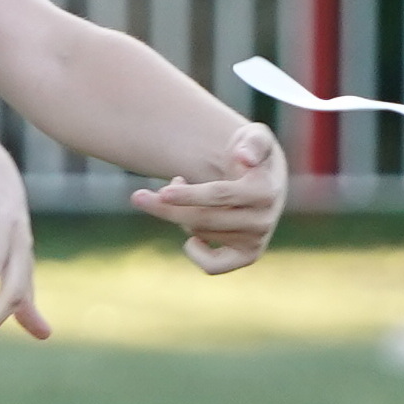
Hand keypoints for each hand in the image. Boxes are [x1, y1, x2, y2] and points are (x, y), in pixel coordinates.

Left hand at [129, 123, 286, 275]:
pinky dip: (196, 252)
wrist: (264, 178)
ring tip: (185, 192)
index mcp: (265, 191)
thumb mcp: (255, 137)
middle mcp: (263, 220)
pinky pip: (212, 266)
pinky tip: (192, 237)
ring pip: (199, 233)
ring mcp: (256, 241)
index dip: (188, 195)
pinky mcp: (248, 256)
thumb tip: (244, 157)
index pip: (219, 195)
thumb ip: (253, 141)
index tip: (162, 193)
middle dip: (167, 208)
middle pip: (202, 219)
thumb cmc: (249, 153)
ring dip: (181, 214)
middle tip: (138, 196)